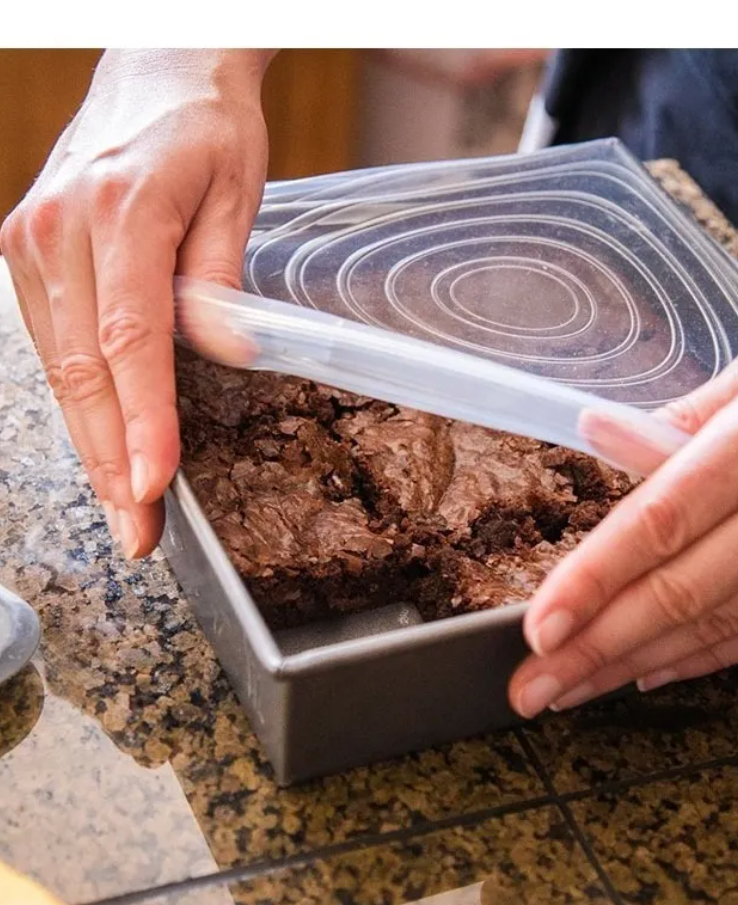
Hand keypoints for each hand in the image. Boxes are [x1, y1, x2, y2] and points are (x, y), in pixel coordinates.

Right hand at [0, 49, 273, 557]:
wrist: (154, 70)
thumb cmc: (205, 125)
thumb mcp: (238, 190)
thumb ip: (222, 276)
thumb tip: (225, 354)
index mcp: (121, 213)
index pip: (131, 340)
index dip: (142, 420)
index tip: (155, 484)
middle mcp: (59, 232)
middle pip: (85, 371)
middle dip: (114, 461)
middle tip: (138, 531)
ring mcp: (33, 244)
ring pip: (61, 370)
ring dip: (94, 445)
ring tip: (127, 508)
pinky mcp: (28, 254)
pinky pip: (54, 347)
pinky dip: (82, 403)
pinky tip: (105, 445)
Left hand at [510, 256, 737, 716]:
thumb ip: (683, 416)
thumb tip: (602, 437)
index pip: (660, 523)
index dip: (592, 583)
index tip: (540, 626)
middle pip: (682, 592)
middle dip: (596, 649)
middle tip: (534, 689)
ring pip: (723, 625)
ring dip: (639, 666)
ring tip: (575, 691)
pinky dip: (710, 658)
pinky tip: (655, 673)